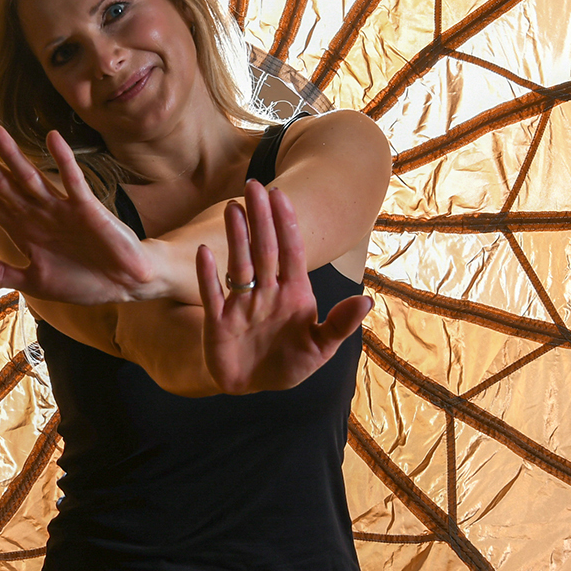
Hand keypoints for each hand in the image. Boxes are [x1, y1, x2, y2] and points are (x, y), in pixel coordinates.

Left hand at [0, 124, 164, 304]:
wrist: (125, 283)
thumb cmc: (83, 281)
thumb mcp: (37, 282)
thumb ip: (3, 275)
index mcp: (24, 229)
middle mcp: (38, 213)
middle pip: (3, 182)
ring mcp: (61, 209)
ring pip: (31, 177)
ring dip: (13, 156)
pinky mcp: (87, 209)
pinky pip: (73, 181)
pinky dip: (63, 160)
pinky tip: (52, 139)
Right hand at [197, 181, 371, 394]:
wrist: (255, 385)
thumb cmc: (290, 362)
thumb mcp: (321, 348)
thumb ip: (340, 324)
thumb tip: (366, 301)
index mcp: (293, 292)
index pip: (290, 252)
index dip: (286, 224)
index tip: (280, 195)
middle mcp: (266, 292)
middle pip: (263, 250)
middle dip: (260, 219)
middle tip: (253, 185)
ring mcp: (241, 305)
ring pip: (239, 265)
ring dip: (236, 238)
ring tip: (232, 207)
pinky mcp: (218, 322)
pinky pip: (211, 295)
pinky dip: (208, 276)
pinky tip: (204, 252)